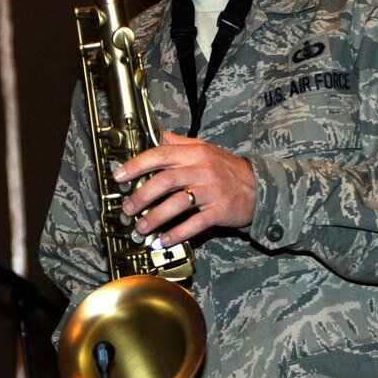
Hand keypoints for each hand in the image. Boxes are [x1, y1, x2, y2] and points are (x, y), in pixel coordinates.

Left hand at [113, 132, 255, 248]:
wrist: (259, 187)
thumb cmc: (226, 169)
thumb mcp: (204, 149)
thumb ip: (178, 144)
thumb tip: (153, 137)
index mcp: (195, 152)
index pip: (160, 154)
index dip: (137, 165)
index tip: (119, 176)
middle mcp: (202, 169)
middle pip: (164, 181)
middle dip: (141, 196)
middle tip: (127, 208)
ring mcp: (211, 191)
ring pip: (177, 204)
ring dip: (154, 217)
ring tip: (141, 227)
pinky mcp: (219, 211)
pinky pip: (194, 224)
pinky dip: (176, 234)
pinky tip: (163, 240)